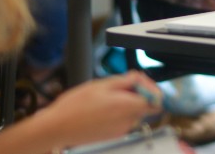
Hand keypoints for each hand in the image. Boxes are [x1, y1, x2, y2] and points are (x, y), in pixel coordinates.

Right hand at [39, 71, 162, 148]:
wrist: (57, 128)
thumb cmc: (75, 106)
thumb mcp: (101, 84)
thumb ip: (125, 81)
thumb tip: (139, 79)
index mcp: (126, 106)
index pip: (156, 100)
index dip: (151, 88)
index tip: (140, 82)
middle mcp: (127, 121)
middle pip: (146, 105)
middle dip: (139, 93)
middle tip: (123, 85)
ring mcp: (121, 130)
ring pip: (135, 112)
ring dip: (128, 102)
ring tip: (108, 95)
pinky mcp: (114, 135)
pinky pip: (125, 120)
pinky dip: (120, 111)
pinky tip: (103, 107)